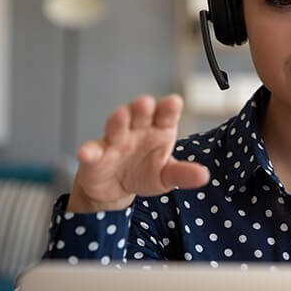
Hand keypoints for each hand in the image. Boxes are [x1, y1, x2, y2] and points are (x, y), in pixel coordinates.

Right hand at [67, 94, 208, 212]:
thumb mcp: (167, 176)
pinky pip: (91, 152)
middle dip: (142, 107)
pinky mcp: (95, 156)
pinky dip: (88, 151)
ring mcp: (115, 141)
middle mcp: (137, 130)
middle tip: (146, 102)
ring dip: (118, 120)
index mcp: (159, 130)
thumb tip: (204, 176)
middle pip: (140, 114)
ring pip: (116, 126)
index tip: (174, 102)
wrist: (116, 189)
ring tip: (121, 114)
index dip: (169, 108)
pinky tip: (87, 153)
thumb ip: (184, 174)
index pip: (166, 115)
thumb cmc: (146, 172)